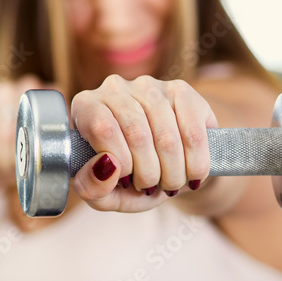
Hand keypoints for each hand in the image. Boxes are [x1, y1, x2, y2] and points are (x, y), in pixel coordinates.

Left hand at [69, 74, 217, 212]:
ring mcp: (150, 87)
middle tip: (152, 188)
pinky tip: (192, 173)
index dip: (119, 162)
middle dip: (149, 175)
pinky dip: (195, 162)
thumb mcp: (103, 194)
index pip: (101, 128)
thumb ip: (92, 189)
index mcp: (86, 107)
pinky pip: (193, 132)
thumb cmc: (125, 179)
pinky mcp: (182, 90)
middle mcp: (115, 88)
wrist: (162, 168)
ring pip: (167, 137)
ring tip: (171, 184)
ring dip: (174, 173)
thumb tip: (108, 166)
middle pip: (137, 135)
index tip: (126, 181)